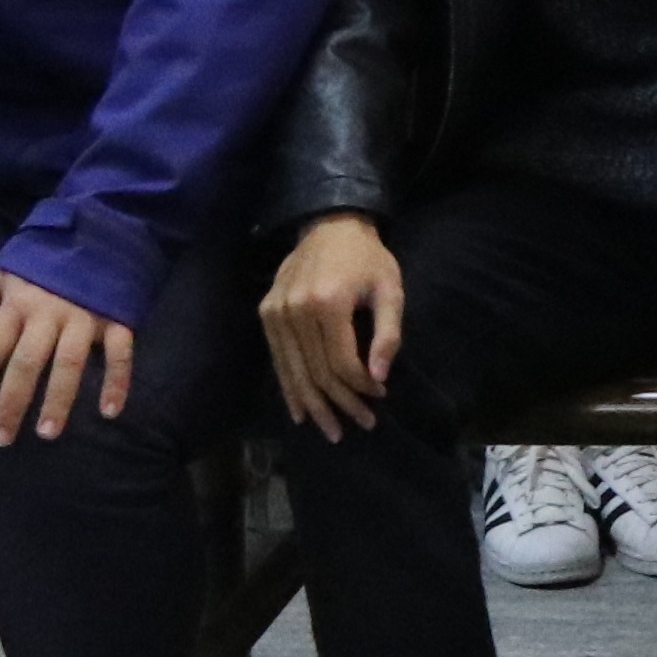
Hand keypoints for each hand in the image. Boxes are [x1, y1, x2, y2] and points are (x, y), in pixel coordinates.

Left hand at [0, 268, 136, 440]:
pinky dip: (118, 382)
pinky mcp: (116, 318)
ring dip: (58, 401)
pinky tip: (110, 412)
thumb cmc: (40, 264)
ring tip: (47, 434)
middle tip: (1, 440)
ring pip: (69, 364)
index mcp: (15, 304)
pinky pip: (120, 354)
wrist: (96, 229)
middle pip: (25, 365)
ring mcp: (85, 316)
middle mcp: (48, 313)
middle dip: (10, 405)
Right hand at [261, 214, 409, 436]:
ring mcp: (276, 313)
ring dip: (314, 405)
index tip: (379, 397)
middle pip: (316, 372)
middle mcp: (295, 310)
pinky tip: (301, 412)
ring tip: (332, 430)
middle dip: (340, 403)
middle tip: (361, 424)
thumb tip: (379, 377)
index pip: (341, 361)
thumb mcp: (390, 290)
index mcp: (328, 302)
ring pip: (294, 372)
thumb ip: (388, 333)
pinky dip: (290, 388)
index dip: (360, 386)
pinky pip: (278, 360)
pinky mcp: (266, 313)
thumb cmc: (368, 259)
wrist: (330, 226)